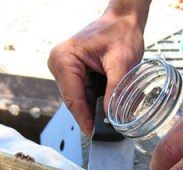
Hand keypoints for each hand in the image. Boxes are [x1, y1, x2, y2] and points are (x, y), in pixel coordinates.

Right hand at [47, 6, 145, 134]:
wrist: (124, 20)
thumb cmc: (121, 33)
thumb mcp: (122, 62)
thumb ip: (116, 90)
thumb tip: (112, 117)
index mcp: (64, 59)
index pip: (73, 99)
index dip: (85, 119)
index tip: (95, 136)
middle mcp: (59, 65)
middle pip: (75, 102)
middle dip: (92, 116)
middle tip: (108, 133)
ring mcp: (65, 70)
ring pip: (80, 101)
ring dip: (95, 109)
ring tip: (112, 120)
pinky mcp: (74, 74)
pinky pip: (84, 95)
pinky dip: (97, 102)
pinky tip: (109, 106)